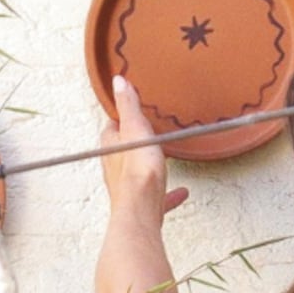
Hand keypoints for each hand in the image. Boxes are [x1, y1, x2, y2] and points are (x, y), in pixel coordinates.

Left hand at [100, 75, 189, 222]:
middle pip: (123, 151)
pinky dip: (169, 194)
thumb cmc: (137, 173)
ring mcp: (130, 188)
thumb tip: (118, 82)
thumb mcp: (135, 128)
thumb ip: (128, 105)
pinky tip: (181, 192)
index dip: (120, 118)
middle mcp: (116, 169)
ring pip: (138, 174)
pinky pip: (158, 197)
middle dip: (133, 143)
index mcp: (111, 148)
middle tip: (143, 135)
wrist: (142, 210)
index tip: (128, 111)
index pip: (112, 128)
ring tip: (158, 161)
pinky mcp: (145, 204)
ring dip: (147, 167)